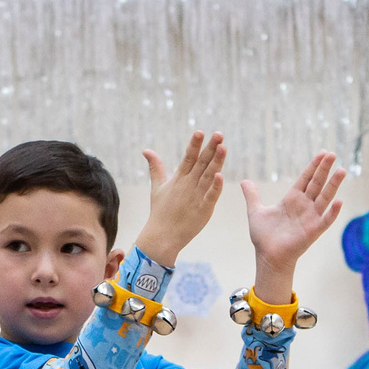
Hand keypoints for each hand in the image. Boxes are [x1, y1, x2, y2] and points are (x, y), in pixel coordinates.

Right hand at [131, 132, 225, 264]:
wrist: (162, 236)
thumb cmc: (160, 211)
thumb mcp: (157, 187)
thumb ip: (156, 168)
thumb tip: (146, 150)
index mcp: (179, 179)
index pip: (188, 157)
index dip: (194, 144)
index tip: (200, 131)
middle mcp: (188, 185)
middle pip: (201, 163)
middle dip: (210, 148)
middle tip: (219, 134)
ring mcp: (196, 197)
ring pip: (209, 176)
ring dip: (216, 162)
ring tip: (223, 147)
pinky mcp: (203, 210)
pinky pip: (211, 196)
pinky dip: (216, 187)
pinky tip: (221, 175)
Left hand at [240, 151, 346, 304]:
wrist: (267, 256)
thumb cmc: (264, 236)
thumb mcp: (256, 211)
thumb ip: (252, 196)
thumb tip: (244, 181)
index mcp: (292, 199)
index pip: (306, 178)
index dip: (314, 166)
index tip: (322, 153)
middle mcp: (304, 206)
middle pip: (317, 184)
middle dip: (324, 169)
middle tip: (332, 154)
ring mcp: (310, 218)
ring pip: (324, 198)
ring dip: (333, 185)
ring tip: (341, 170)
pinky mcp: (313, 231)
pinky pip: (325, 220)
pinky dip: (332, 212)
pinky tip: (339, 201)